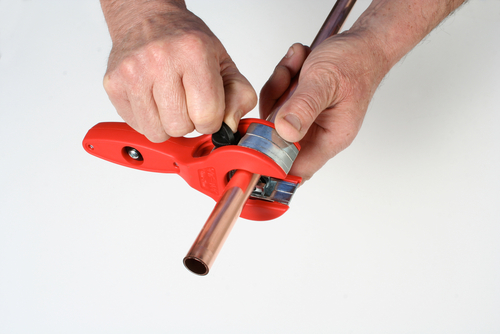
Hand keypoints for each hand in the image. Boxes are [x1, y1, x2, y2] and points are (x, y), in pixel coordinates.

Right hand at [101, 3, 255, 141]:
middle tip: (187, 103)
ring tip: (170, 102)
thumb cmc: (185, 41)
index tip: (207, 111)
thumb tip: (229, 126)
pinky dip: (149, 120)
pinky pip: (137, 126)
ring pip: (157, 132)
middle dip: (188, 122)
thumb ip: (239, 94)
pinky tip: (153, 100)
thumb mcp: (223, 61)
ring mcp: (133, 73)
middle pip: (180, 127)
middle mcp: (160, 61)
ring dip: (167, 124)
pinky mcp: (113, 84)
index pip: (207, 116)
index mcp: (193, 53)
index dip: (211, 121)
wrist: (147, 18)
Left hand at [260, 34, 388, 181]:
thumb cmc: (355, 61)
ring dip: (280, 86)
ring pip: (273, 114)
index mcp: (331, 137)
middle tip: (289, 83)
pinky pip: (277, 97)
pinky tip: (299, 63)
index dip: (273, 165)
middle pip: (277, 137)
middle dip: (275, 108)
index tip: (256, 146)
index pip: (297, 168)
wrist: (362, 41)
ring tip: (299, 67)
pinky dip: (283, 78)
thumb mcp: (325, 81)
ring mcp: (307, 118)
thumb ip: (304, 107)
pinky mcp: (299, 104)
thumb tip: (284, 131)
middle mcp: (318, 132)